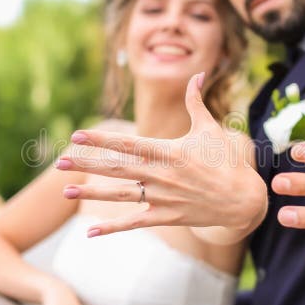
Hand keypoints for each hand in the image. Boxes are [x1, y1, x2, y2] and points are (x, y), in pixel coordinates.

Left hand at [56, 73, 267, 236]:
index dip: (101, 140)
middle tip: (60, 161)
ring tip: (65, 192)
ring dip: (91, 194)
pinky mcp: (168, 216)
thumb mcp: (211, 128)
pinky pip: (135, 222)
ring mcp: (163, 198)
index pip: (128, 144)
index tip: (77, 135)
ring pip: (120, 195)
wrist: (244, 200)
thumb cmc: (226, 161)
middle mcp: (162, 175)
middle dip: (87, 164)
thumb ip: (196, 101)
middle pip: (116, 169)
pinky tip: (91, 230)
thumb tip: (197, 73)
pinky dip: (113, 227)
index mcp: (169, 151)